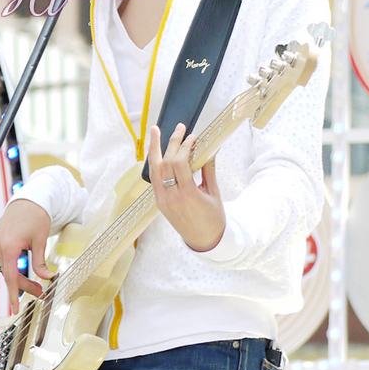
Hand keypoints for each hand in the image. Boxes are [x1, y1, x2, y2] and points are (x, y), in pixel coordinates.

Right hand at [0, 200, 54, 313]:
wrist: (28, 200)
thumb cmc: (35, 216)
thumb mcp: (40, 240)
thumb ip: (40, 262)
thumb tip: (47, 278)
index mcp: (9, 246)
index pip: (10, 277)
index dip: (14, 294)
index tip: (15, 308)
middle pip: (8, 275)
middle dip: (23, 286)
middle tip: (39, 293)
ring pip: (1, 270)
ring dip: (14, 281)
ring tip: (29, 288)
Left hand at [148, 123, 225, 251]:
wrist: (205, 241)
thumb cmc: (213, 219)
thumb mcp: (214, 193)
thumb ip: (209, 169)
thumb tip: (211, 148)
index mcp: (187, 195)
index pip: (179, 163)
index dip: (185, 146)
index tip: (193, 137)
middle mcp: (171, 197)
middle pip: (166, 163)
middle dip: (171, 142)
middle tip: (179, 128)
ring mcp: (162, 200)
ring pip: (154, 170)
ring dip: (155, 149)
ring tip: (155, 132)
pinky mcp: (159, 203)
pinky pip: (155, 179)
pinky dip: (155, 164)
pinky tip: (156, 153)